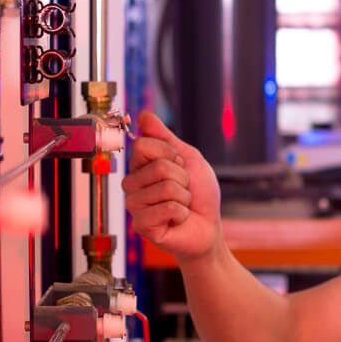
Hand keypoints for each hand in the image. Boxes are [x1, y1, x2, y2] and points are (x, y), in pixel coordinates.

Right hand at [121, 110, 221, 260]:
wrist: (208, 227)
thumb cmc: (199, 194)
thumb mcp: (187, 158)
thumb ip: (164, 137)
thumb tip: (143, 115)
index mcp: (139, 166)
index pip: (142, 144)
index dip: (170, 154)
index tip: (180, 166)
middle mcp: (132, 184)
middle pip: (157, 165)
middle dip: (182, 178)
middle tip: (183, 190)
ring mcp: (134, 205)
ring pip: (166, 187)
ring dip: (184, 196)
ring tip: (182, 205)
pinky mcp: (141, 225)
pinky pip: (168, 207)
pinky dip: (182, 212)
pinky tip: (177, 219)